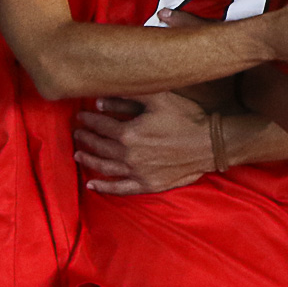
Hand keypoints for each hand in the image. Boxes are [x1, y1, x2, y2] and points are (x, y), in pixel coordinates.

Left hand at [74, 93, 215, 196]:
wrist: (210, 144)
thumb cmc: (186, 118)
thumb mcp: (158, 99)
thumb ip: (128, 97)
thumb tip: (100, 100)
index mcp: (128, 133)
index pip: (100, 125)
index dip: (88, 120)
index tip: (81, 115)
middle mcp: (128, 155)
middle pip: (99, 147)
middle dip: (86, 139)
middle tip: (77, 133)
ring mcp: (137, 173)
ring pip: (105, 167)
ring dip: (89, 160)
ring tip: (78, 155)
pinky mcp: (147, 185)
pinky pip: (120, 189)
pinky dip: (104, 188)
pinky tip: (92, 185)